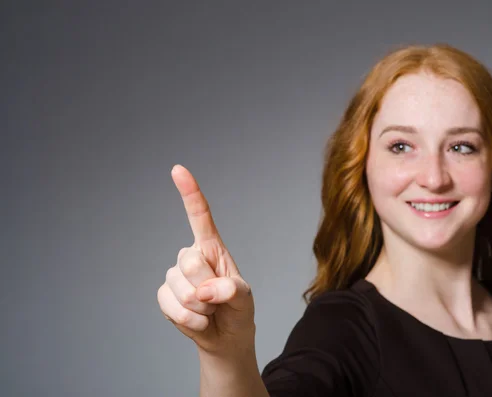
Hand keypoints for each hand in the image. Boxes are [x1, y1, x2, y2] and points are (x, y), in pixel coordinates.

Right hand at [157, 164, 254, 354]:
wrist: (225, 336)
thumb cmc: (238, 309)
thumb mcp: (245, 299)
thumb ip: (232, 291)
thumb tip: (208, 290)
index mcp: (212, 248)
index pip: (200, 216)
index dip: (189, 192)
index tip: (178, 169)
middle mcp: (191, 256)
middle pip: (191, 262)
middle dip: (208, 288)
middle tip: (218, 300)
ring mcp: (175, 275)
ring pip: (182, 288)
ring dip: (201, 307)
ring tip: (210, 310)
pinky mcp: (164, 295)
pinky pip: (171, 306)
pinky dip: (189, 319)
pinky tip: (198, 320)